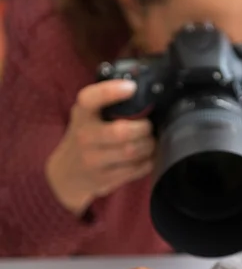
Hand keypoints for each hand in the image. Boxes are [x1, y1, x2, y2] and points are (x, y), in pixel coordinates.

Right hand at [45, 80, 155, 215]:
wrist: (66, 175)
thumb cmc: (84, 138)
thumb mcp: (86, 117)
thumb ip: (105, 103)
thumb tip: (141, 88)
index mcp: (81, 115)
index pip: (90, 99)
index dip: (112, 91)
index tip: (132, 88)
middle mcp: (84, 137)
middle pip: (122, 131)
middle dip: (144, 128)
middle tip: (149, 127)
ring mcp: (93, 160)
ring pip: (131, 151)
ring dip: (149, 145)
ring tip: (150, 142)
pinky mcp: (103, 180)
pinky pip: (135, 170)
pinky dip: (146, 162)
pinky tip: (146, 157)